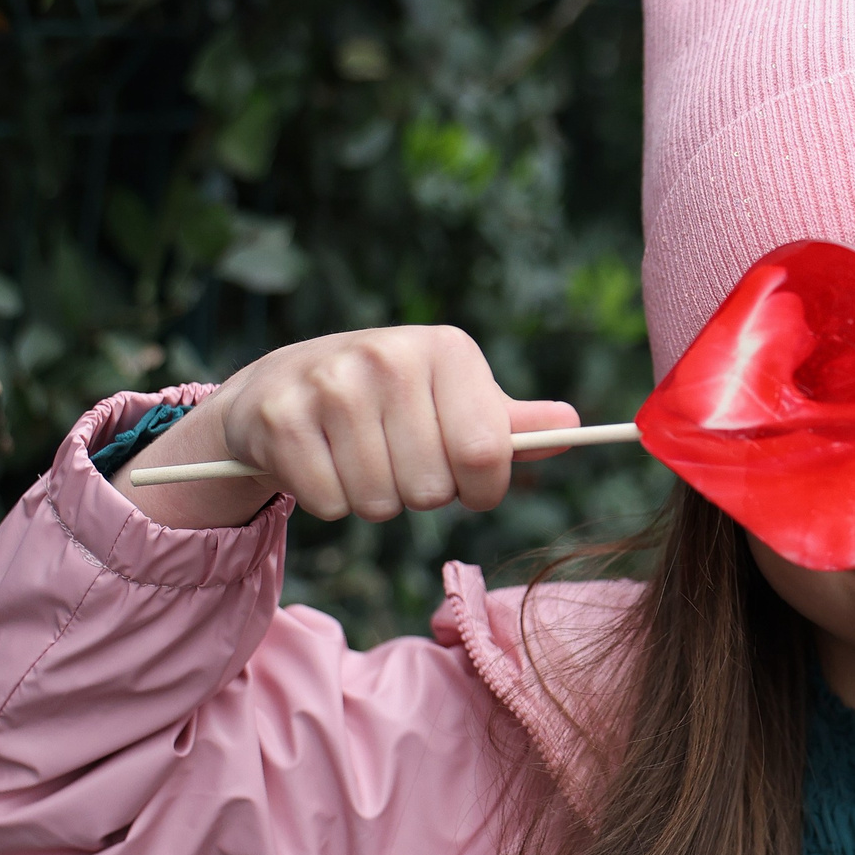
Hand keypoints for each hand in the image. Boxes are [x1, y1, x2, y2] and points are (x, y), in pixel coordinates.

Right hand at [116, 327, 580, 528]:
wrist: (282, 387)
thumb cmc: (388, 402)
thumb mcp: (453, 401)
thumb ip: (511, 424)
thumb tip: (574, 426)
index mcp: (446, 349)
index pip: (486, 454)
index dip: (480, 487)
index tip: (463, 477)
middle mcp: (388, 355)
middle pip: (431, 489)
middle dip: (419, 493)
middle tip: (394, 458)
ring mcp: (330, 383)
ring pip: (379, 503)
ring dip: (374, 500)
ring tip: (357, 458)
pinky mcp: (280, 418)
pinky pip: (329, 504)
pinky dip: (329, 500)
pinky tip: (321, 461)